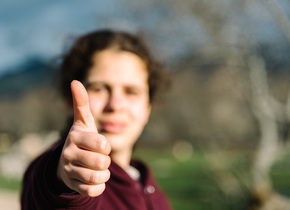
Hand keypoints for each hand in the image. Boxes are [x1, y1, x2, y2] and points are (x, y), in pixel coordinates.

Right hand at [57, 80, 110, 196]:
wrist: (68, 163)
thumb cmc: (82, 140)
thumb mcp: (83, 122)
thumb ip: (81, 103)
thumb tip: (75, 81)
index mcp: (74, 137)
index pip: (102, 143)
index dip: (106, 145)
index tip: (100, 144)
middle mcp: (68, 154)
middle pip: (101, 162)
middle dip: (106, 160)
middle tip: (99, 157)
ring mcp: (70, 172)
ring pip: (99, 177)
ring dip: (103, 173)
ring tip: (97, 168)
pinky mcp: (74, 187)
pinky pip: (94, 191)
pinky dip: (99, 186)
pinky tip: (93, 179)